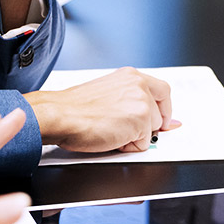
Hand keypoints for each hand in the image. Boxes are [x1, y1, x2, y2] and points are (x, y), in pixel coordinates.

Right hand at [24, 67, 179, 152]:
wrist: (60, 115)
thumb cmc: (74, 107)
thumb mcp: (108, 94)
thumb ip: (134, 101)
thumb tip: (164, 118)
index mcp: (130, 76)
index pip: (162, 91)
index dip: (164, 109)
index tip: (163, 119)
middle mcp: (139, 85)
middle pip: (160, 114)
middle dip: (145, 127)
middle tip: (124, 130)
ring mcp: (142, 102)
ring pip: (152, 130)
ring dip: (135, 137)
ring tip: (110, 131)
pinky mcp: (141, 120)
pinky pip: (143, 144)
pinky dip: (129, 147)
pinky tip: (111, 137)